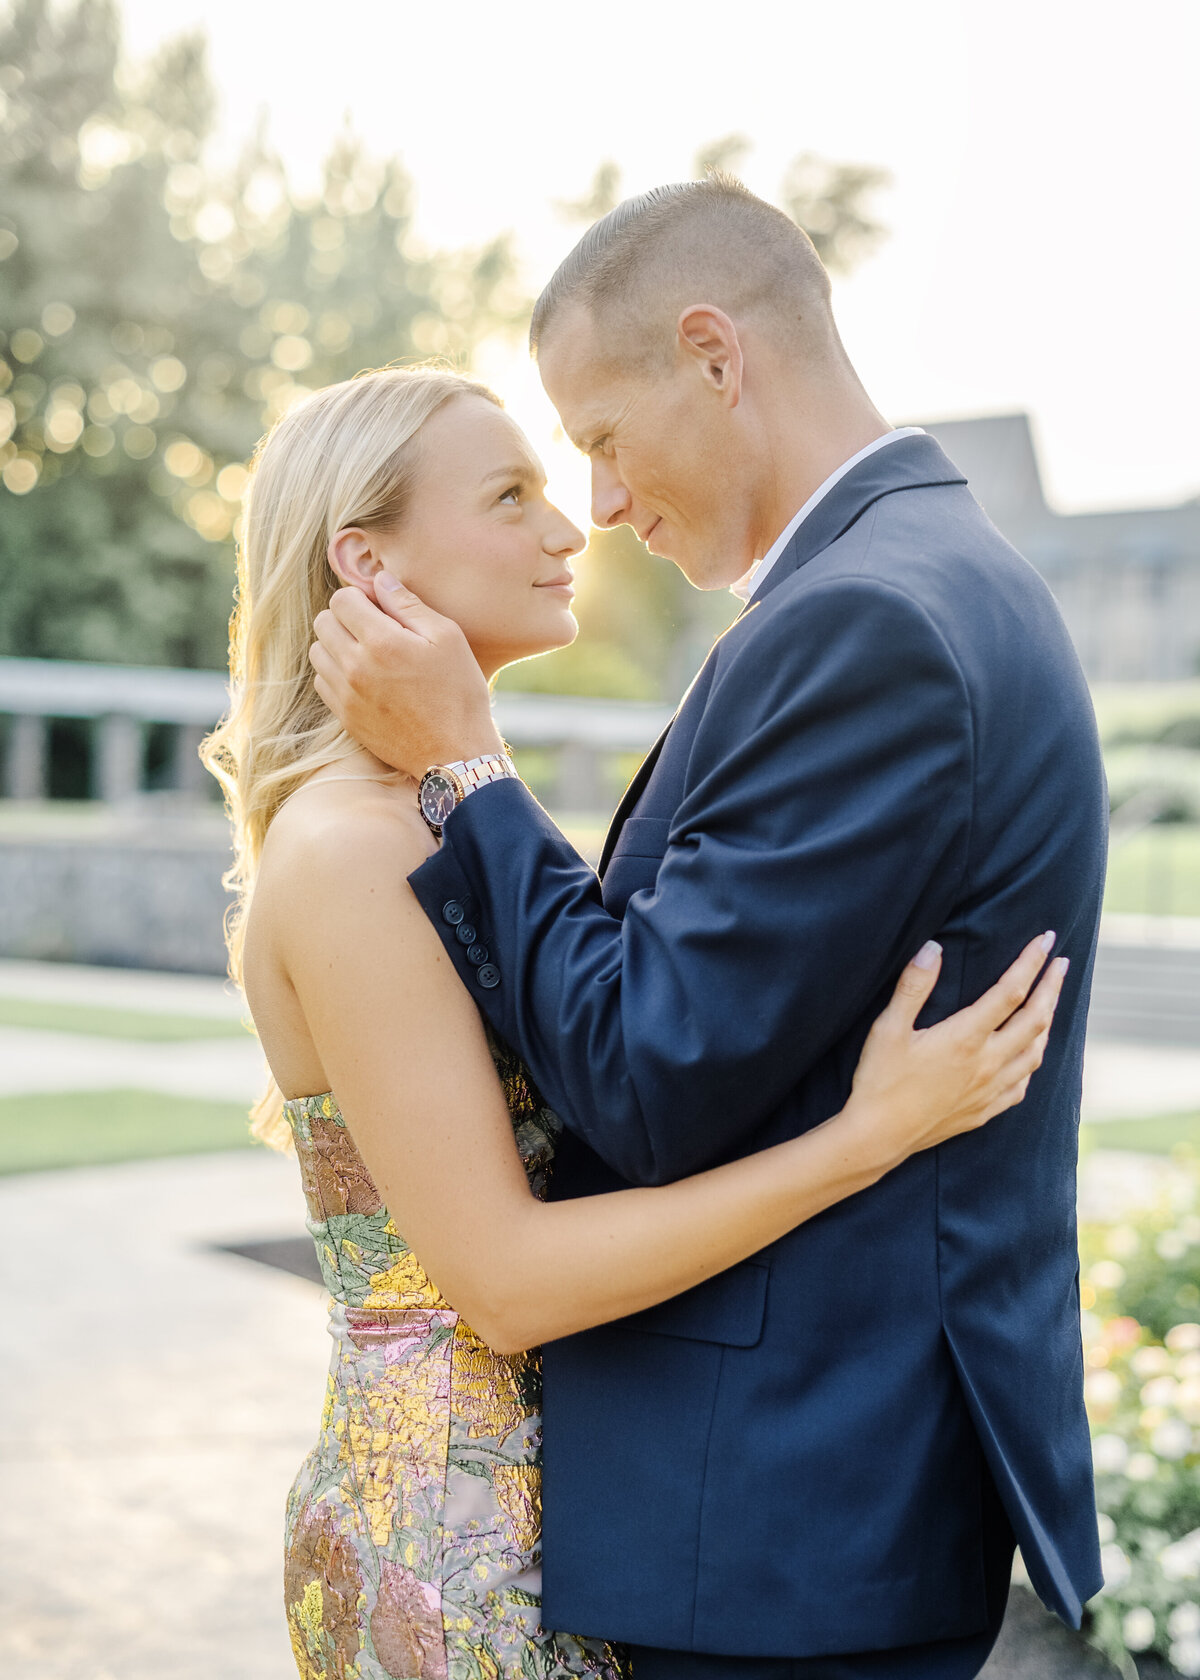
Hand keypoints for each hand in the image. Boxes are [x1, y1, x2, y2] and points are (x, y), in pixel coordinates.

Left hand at [309, 577, 502, 775]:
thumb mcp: (447, 637)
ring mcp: (346, 694)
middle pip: (323, 622)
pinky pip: (322, 681)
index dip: (361, 596)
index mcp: (381, 642)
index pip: (341, 599)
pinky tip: (363, 677)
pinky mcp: (344, 716)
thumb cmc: (458, 693)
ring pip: (318, 651)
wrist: (455, 753)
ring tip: (367, 653)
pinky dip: (335, 672)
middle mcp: (355, 667)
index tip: (381, 607)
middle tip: (375, 628)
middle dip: (346, 617)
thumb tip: (380, 580)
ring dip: (337, 644)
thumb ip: (409, 604)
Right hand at [844, 933, 1068, 1169]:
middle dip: (1052, 987)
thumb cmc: (879, 1081)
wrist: (878, 1137)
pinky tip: (1028, 1055)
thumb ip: (912, 987)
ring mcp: (990, 1090)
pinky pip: (1023, 1084)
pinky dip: (1032, 1061)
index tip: (1046, 940)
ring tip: (1050, 1003)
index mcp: (966, 1038)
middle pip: (1035, 1019)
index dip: (1031, 962)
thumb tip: (933, 948)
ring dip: (1048, 1023)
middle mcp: (987, 1063)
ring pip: (1035, 1052)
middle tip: (1062, 963)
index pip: (1010, 992)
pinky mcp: (985, 1111)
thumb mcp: (888, 1029)